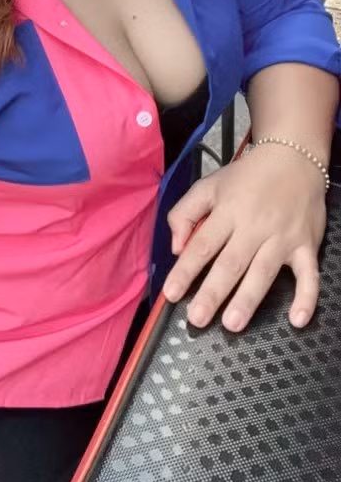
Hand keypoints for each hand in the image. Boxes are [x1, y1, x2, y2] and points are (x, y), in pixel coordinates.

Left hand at [163, 146, 326, 332]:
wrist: (292, 158)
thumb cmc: (247, 176)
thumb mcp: (208, 186)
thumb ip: (185, 213)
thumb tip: (176, 248)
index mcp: (227, 212)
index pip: (202, 245)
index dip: (185, 270)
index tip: (171, 293)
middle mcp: (254, 226)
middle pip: (230, 263)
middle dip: (212, 292)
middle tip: (197, 318)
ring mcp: (282, 237)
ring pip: (263, 271)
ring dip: (248, 299)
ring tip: (232, 323)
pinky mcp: (306, 245)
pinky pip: (309, 275)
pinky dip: (306, 298)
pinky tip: (298, 319)